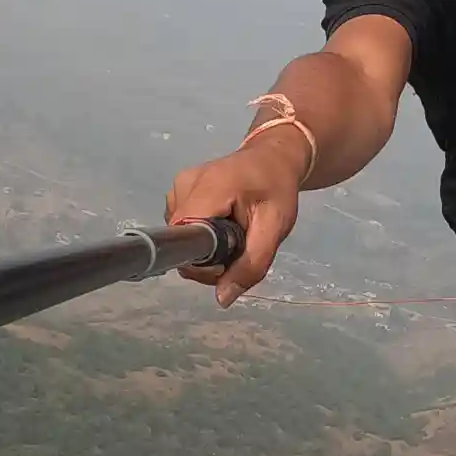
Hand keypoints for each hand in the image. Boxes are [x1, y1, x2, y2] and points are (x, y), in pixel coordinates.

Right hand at [165, 137, 306, 306]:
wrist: (273, 157)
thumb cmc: (277, 189)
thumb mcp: (276, 227)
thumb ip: (252, 264)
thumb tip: (223, 298)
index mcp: (208, 189)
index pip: (185, 238)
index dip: (201, 262)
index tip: (225, 266)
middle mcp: (183, 185)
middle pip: (182, 240)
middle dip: (207, 259)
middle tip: (239, 252)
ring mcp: (177, 186)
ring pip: (181, 236)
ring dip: (205, 248)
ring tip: (234, 235)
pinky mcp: (178, 190)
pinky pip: (182, 226)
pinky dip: (201, 235)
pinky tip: (222, 227)